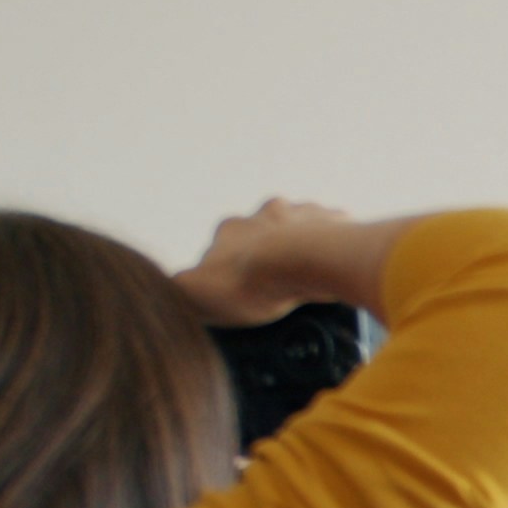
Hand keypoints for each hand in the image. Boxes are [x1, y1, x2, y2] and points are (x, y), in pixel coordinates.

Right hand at [174, 199, 401, 326]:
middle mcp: (265, 213)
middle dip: (274, 254)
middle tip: (285, 286)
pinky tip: (340, 267)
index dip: (235, 269)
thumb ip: (177, 290)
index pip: (227, 246)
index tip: (247, 292)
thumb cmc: (250, 283)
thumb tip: (167, 292)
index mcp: (231, 228)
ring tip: (314, 277)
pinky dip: (338, 246)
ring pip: (303, 225)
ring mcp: (301, 213)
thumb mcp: (196, 294)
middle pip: (267, 232)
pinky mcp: (334, 221)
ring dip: (308, 245)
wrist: (300, 265)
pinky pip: (338, 229)